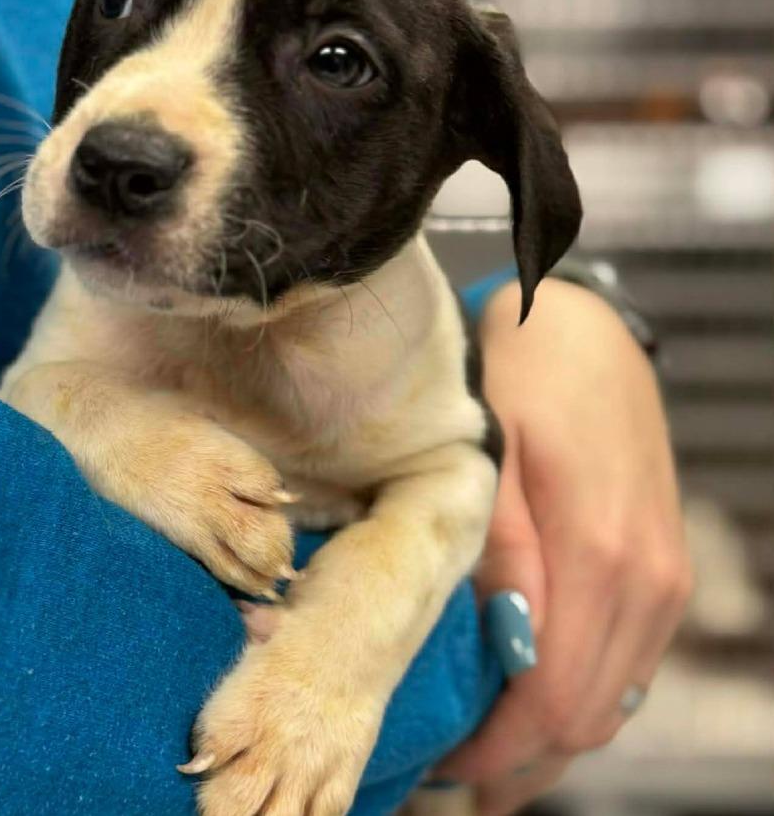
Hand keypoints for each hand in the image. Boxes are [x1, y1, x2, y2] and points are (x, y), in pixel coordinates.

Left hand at [435, 279, 691, 814]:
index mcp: (601, 556)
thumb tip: (504, 645)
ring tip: (481, 751)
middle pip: (588, 719)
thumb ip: (502, 548)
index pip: (552, 699)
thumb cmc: (524, 377)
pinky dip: (577, 698)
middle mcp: (647, 582)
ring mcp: (662, 580)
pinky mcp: (660, 571)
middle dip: (519, 760)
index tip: (440, 764)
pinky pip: (625, 664)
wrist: (586, 331)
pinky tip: (529, 695)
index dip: (495, 748)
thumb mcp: (492, 448)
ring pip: (611, 701)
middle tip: (450, 774)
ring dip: (548, 739)